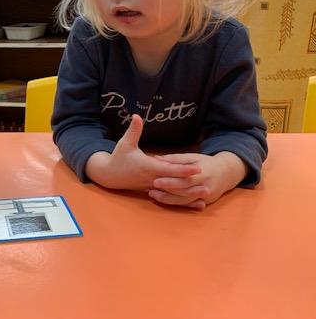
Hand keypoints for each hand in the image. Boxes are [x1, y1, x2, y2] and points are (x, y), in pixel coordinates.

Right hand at [85, 114, 200, 192]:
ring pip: (174, 192)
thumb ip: (133, 130)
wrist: (109, 175)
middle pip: (175, 183)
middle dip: (192, 183)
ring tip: (206, 194)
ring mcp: (154, 186)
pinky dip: (183, 200)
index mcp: (149, 167)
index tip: (198, 168)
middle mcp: (153, 179)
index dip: (184, 169)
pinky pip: (171, 196)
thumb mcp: (125, 143)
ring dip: (190, 194)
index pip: (170, 169)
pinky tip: (194, 203)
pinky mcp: (153, 190)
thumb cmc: (118, 158)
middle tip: (209, 183)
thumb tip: (136, 116)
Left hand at [149, 152, 246, 208]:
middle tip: (151, 189)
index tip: (155, 180)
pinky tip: (164, 200)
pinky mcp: (205, 202)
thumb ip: (175, 159)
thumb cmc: (206, 163)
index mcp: (202, 173)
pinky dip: (175, 203)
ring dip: (168, 200)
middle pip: (183, 191)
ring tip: (153, 195)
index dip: (169, 181)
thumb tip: (157, 158)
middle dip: (166, 191)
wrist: (227, 173)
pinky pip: (188, 204)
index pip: (184, 179)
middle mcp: (205, 186)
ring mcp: (206, 196)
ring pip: (185, 200)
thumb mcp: (193, 157)